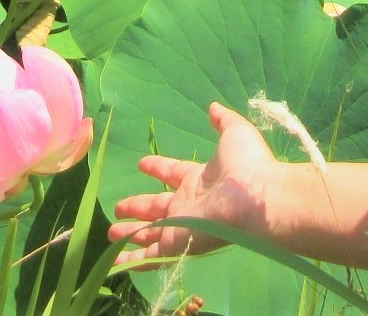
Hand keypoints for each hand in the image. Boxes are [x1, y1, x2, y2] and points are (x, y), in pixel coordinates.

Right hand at [108, 101, 280, 266]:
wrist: (256, 199)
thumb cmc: (247, 165)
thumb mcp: (234, 133)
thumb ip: (223, 120)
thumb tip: (213, 107)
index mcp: (200, 179)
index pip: (173, 173)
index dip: (158, 168)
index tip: (142, 164)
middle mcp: (189, 204)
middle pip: (157, 206)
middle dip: (138, 206)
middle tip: (119, 207)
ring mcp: (182, 225)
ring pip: (150, 233)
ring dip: (131, 233)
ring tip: (111, 232)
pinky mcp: (177, 242)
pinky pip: (151, 255)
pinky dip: (133, 260)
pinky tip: (115, 261)